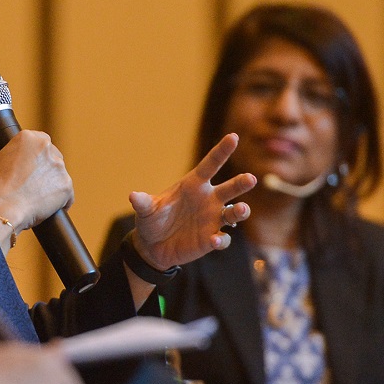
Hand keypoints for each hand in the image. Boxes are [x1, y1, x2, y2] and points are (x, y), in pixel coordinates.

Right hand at [0, 130, 73, 231]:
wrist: (3, 208)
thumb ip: (3, 163)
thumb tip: (3, 171)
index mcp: (28, 137)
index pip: (39, 142)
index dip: (35, 156)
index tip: (30, 166)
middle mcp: (47, 147)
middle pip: (52, 156)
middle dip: (46, 169)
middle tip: (33, 184)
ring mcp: (59, 167)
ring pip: (59, 176)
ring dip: (52, 185)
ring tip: (38, 200)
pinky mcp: (67, 185)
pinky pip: (67, 195)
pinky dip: (60, 202)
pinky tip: (49, 209)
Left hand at [129, 133, 255, 269]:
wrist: (152, 246)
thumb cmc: (151, 221)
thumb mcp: (145, 210)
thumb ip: (143, 202)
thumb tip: (133, 196)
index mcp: (194, 185)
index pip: (210, 165)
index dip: (222, 151)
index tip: (233, 137)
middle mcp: (208, 200)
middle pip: (230, 188)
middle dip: (241, 183)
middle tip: (250, 179)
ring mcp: (212, 219)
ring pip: (234, 213)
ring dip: (239, 211)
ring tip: (239, 209)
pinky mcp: (211, 239)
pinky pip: (223, 239)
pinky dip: (221, 240)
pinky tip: (214, 240)